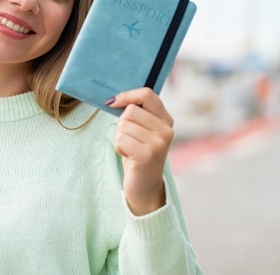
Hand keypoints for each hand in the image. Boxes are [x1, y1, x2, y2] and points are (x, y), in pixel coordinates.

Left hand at [105, 87, 174, 215]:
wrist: (144, 186)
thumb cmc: (138, 154)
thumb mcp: (142, 130)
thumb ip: (136, 113)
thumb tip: (113, 99)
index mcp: (166, 119)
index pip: (147, 94)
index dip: (127, 95)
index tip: (113, 102)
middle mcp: (166, 130)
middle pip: (130, 110)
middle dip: (122, 124)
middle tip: (130, 140)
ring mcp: (159, 142)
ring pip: (123, 125)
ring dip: (120, 138)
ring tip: (130, 150)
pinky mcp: (147, 154)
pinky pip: (120, 139)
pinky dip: (119, 148)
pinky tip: (129, 157)